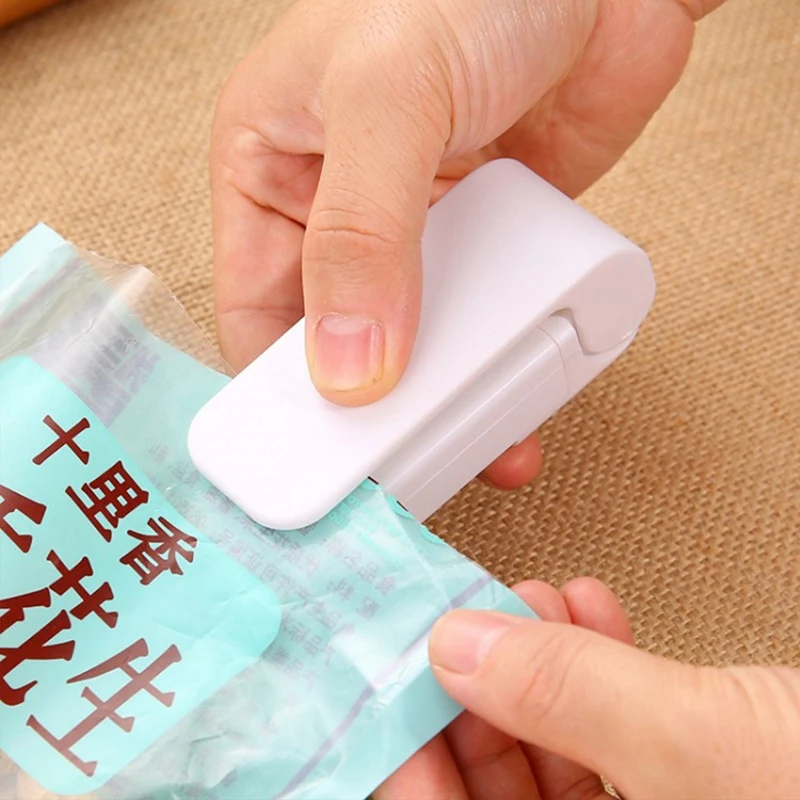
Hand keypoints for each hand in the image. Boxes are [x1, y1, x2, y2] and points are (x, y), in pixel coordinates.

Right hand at [211, 0, 724, 489]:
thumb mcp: (390, 95)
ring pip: (416, 347)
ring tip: (477, 451)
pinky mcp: (494, 245)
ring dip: (447, 403)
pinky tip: (520, 401)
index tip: (315, 459)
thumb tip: (349, 368)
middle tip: (402, 477)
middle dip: (370, 414)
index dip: (278, 392)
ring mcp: (422, 235)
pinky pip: (487, 325)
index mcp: (273, 171)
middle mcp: (340, 214)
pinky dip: (503, 369)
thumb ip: (363, 234)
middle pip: (338, 345)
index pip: (255, 310)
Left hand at [376, 578, 799, 798]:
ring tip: (529, 603)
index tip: (395, 685)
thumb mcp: (708, 753)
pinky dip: (604, 664)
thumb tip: (462, 647)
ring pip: (565, 752)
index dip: (412, 764)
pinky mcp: (714, 780)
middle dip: (479, 695)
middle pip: (505, 791)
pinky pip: (629, 732)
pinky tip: (590, 612)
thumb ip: (571, 698)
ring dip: (539, 666)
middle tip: (462, 626)